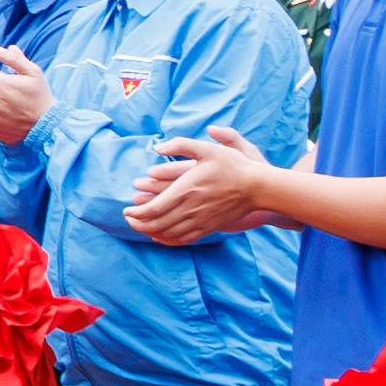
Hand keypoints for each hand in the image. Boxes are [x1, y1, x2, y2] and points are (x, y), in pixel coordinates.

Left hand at [130, 125, 279, 243]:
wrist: (259, 187)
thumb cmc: (233, 165)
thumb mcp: (207, 148)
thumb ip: (180, 145)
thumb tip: (156, 147)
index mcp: (187, 189)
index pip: (154, 208)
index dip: (137, 212)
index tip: (126, 209)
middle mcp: (192, 208)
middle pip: (158, 224)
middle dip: (138, 223)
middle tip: (128, 218)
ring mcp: (201, 220)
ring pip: (169, 234)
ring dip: (150, 232)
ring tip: (139, 227)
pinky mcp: (210, 227)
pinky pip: (185, 239)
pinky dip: (168, 240)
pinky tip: (160, 236)